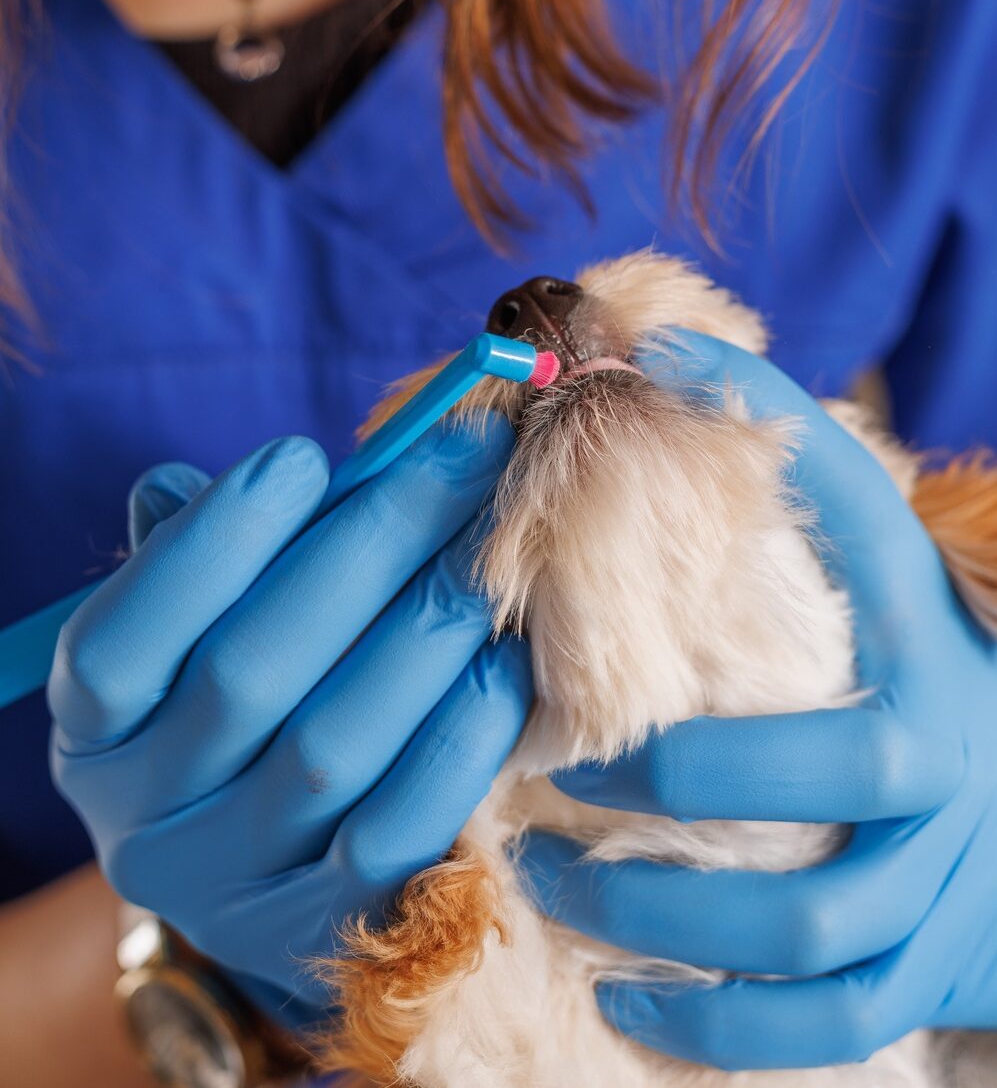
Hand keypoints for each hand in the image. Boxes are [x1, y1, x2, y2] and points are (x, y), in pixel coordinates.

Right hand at [49, 424, 531, 1024]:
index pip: (122, 637)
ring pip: (331, 749)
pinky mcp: (326, 936)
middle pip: (249, 673)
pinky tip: (506, 661)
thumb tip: (220, 479)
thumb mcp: (202, 628)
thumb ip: (202, 554)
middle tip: (461, 458)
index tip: (306, 456)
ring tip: (493, 548)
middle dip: (371, 545)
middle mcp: (140, 824)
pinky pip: (402, 831)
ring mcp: (230, 892)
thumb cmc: (246, 690)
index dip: (212, 542)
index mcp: (93, 733)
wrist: (276, 854)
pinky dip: (462, 737)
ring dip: (427, 630)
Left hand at [517, 331, 996, 1070]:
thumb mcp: (900, 608)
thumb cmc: (939, 698)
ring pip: (799, 921)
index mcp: (927, 643)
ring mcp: (934, 879)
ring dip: (656, 907)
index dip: (777, 435)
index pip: (867, 520)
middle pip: (815, 772)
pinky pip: (820, 1022)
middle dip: (666, 771)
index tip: (654, 370)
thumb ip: (810, 531)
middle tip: (551, 760)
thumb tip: (676, 383)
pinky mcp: (924, 973)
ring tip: (546, 875)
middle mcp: (939, 759)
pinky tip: (623, 1002)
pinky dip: (715, 1026)